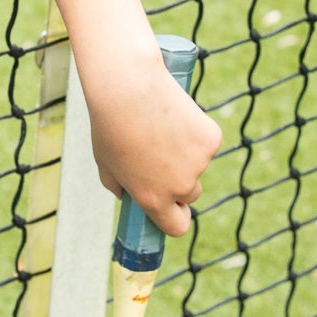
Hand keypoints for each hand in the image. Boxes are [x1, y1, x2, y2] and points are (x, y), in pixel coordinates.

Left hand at [84, 50, 221, 236]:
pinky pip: (206, 141)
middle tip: (162, 154)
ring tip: (162, 126)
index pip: (176, 227)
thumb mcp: (105, 162)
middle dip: (181, 180)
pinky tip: (176, 114)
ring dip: (187, 152)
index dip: (176, 218)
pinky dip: (196, 131)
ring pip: (199, 164)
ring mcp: (199, 164)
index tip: (174, 209)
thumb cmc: (110, 125)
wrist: (129, 89)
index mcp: (152, 198)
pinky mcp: (211, 140)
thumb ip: (117, 185)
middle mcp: (179, 187)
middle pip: (190, 194)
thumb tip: (125, 194)